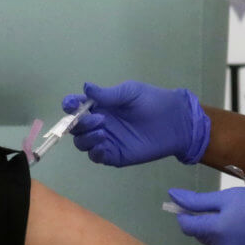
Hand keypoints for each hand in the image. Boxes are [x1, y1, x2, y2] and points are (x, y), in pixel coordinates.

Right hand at [62, 81, 210, 166]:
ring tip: (103, 132)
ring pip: (82, 143)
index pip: (75, 107)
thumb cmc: (152, 102)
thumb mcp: (130, 92)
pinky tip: (103, 144)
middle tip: (99, 119)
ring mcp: (105, 140)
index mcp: (99, 106)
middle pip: (75, 128)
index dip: (69, 105)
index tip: (72, 105)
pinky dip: (94, 152)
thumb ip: (107, 94)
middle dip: (79, 124)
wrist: (174, 122)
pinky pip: (96, 157)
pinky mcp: (114, 155)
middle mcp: (98, 123)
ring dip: (86, 138)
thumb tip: (85, 87)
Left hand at [169, 183, 244, 244]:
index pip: (188, 226)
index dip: (185, 216)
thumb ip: (198, 201)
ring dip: (225, 236)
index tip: (189, 208)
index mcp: (216, 230)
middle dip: (209, 225)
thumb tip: (172, 196)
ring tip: (244, 222)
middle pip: (205, 237)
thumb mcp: (229, 196)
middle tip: (227, 212)